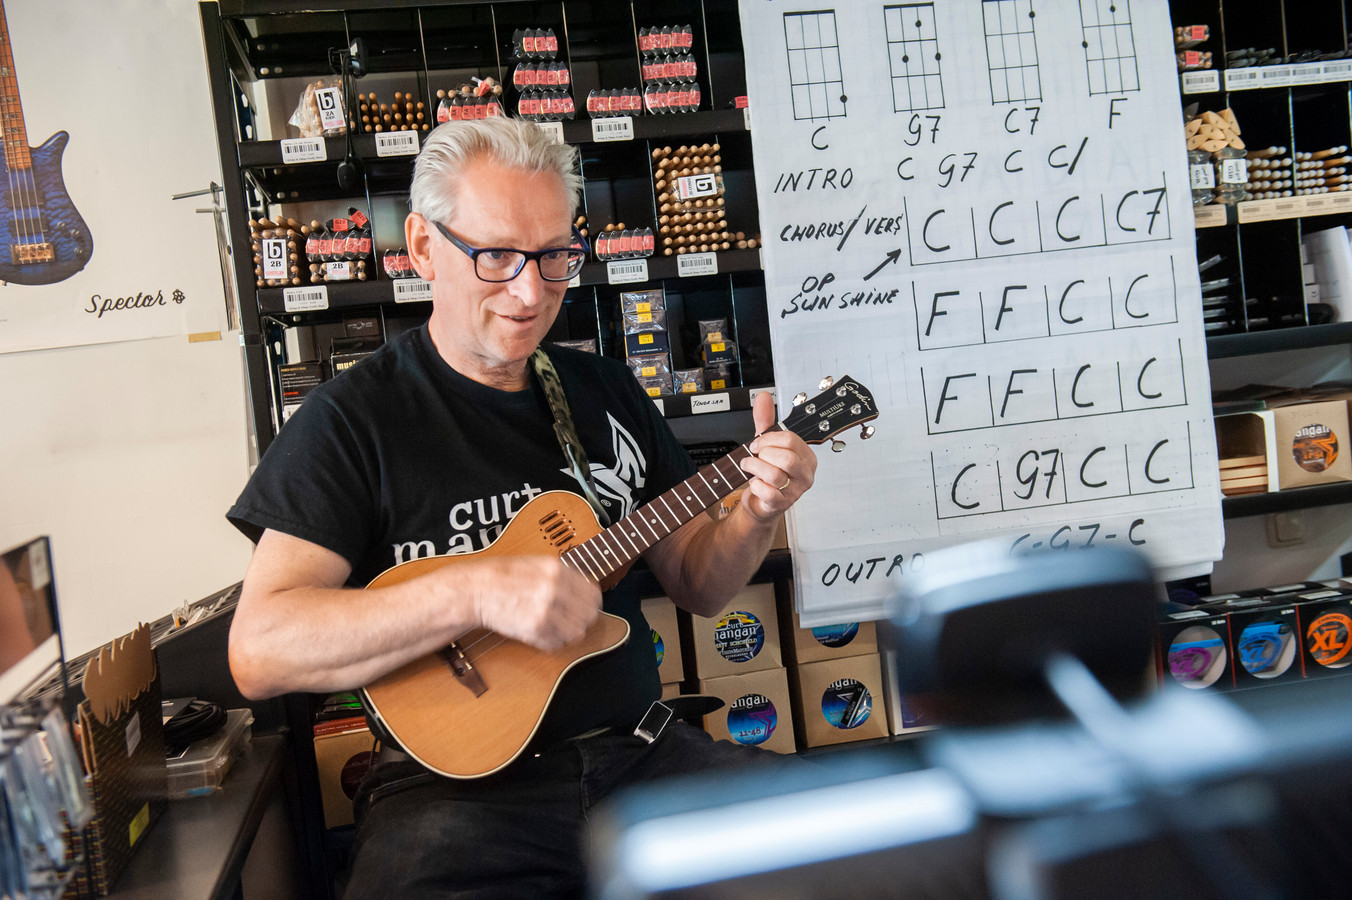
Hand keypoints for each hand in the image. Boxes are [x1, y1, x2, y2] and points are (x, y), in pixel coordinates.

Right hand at [460, 555, 601, 651]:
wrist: (476, 591)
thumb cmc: (503, 576)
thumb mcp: (537, 563)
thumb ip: (564, 575)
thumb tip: (588, 589)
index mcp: (557, 570)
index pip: (593, 593)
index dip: (590, 603)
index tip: (584, 607)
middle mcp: (554, 589)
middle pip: (589, 615)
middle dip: (582, 619)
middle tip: (570, 620)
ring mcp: (545, 611)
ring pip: (577, 633)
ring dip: (568, 633)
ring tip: (554, 627)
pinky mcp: (533, 630)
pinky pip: (556, 644)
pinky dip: (551, 642)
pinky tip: (541, 632)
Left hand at [738, 390, 816, 520]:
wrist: (761, 502)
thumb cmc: (767, 472)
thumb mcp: (767, 444)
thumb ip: (765, 420)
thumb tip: (763, 396)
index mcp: (807, 456)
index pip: (791, 440)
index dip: (768, 439)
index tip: (757, 444)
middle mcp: (806, 474)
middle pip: (786, 458)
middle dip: (763, 454)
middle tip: (753, 456)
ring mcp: (796, 491)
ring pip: (774, 474)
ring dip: (754, 468)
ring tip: (748, 467)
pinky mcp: (782, 504)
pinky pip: (767, 492)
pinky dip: (755, 485)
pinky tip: (754, 483)